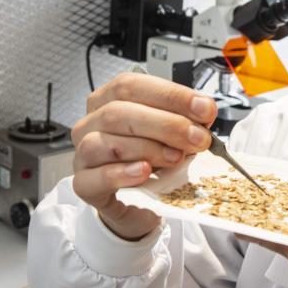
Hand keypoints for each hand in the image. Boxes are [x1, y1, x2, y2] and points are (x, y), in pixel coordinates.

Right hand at [71, 72, 216, 240]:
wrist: (137, 202)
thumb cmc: (150, 161)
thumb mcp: (170, 136)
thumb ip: (183, 121)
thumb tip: (204, 112)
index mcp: (109, 100)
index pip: (132, 85)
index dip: (170, 95)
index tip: (204, 109)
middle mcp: (91, 123)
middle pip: (119, 112)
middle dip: (165, 124)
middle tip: (198, 138)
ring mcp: (83, 155)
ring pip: (105, 142)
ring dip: (148, 148)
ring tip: (177, 157)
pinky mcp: (84, 185)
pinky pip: (96, 177)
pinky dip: (123, 172)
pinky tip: (144, 171)